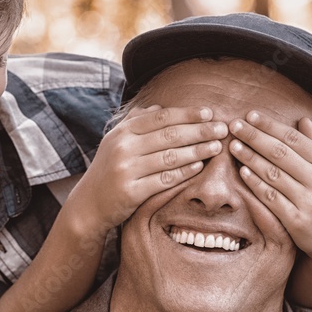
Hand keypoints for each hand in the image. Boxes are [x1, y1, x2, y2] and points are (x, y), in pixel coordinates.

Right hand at [70, 105, 228, 234]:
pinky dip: (184, 172)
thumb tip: (160, 108)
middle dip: (200, 131)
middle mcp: (123, 148)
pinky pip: (165, 180)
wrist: (89, 204)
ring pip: (170, 157)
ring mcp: (126, 170)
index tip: (209, 113)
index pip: (161, 118)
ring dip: (197, 150)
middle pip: (169, 135)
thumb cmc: (109, 169)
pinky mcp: (131, 192)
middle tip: (222, 129)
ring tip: (216, 147)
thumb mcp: (117, 141)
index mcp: (122, 132)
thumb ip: (137, 122)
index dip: (187, 114)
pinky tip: (200, 166)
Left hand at [228, 111, 311, 265]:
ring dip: (251, 158)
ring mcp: (308, 201)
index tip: (250, 115)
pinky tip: (242, 172)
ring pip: (273, 174)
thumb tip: (302, 119)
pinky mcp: (297, 220)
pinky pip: (271, 198)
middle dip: (255, 137)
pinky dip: (255, 184)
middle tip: (234, 126)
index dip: (270, 126)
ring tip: (233, 146)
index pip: (294, 138)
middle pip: (281, 153)